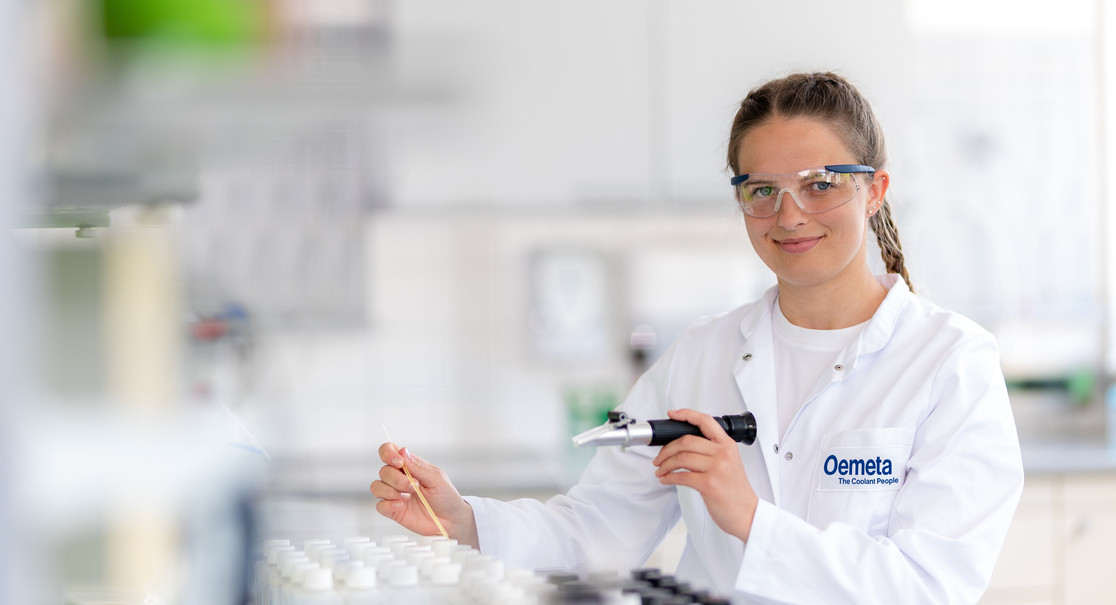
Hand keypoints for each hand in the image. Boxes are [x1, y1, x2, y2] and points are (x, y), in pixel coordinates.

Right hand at [370, 442, 478, 547]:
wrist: (450, 520)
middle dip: (397, 479)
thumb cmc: (446, 496)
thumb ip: (418, 466)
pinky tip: (401, 505)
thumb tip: (403, 451)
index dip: (388, 453)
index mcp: (410, 466)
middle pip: (383, 470)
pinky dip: (388, 505)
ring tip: (407, 496)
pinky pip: (380, 505)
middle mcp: (399, 478)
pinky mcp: (393, 510)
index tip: (399, 462)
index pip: (389, 451)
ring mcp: (395, 494)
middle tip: (414, 486)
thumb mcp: (436, 478)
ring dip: (391, 491)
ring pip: (377, 487)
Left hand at [651, 408, 758, 540]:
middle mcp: (723, 453)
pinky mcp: (709, 484)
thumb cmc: (736, 491)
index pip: (705, 421)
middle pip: (686, 440)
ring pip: (681, 458)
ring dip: (665, 464)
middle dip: (666, 449)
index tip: (673, 414)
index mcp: (727, 445)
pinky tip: (666, 479)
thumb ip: (711, 451)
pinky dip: (668, 477)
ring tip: (661, 470)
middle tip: (659, 457)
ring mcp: (716, 468)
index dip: (686, 415)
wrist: (746, 513)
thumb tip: (684, 446)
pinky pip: (681, 476)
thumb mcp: (729, 463)